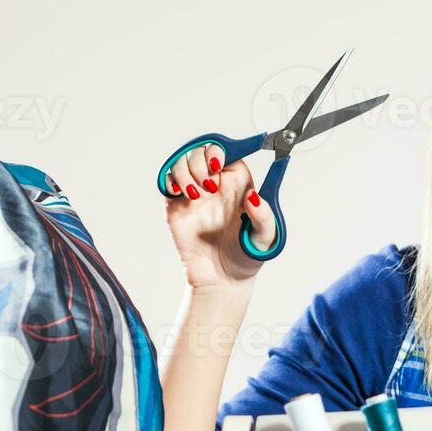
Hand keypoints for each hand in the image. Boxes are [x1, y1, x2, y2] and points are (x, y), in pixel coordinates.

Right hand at [162, 143, 276, 289]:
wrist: (220, 279)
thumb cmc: (246, 257)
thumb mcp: (264, 238)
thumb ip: (263, 217)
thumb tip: (254, 197)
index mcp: (238, 184)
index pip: (227, 152)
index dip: (219, 151)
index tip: (217, 163)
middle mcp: (216, 184)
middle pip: (201, 152)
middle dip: (200, 161)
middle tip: (206, 184)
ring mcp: (195, 193)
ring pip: (182, 163)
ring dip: (185, 172)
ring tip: (195, 194)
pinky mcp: (176, 205)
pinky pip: (167, 182)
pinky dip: (169, 181)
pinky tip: (179, 194)